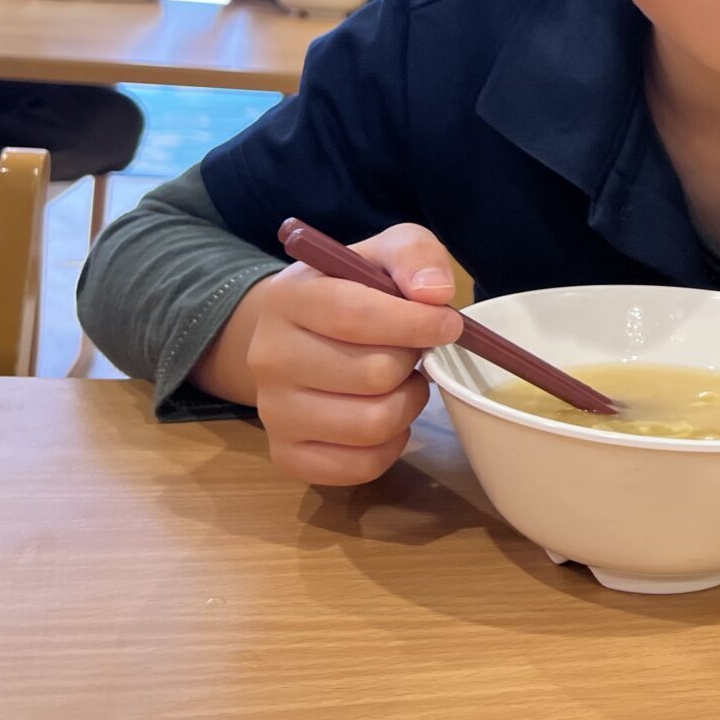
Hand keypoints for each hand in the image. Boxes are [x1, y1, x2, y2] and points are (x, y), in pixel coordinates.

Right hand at [245, 224, 463, 484]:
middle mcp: (269, 357)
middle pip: (371, 374)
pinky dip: (393, 444)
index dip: (413, 323)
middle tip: (413, 350)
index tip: (450, 325)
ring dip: (408, 402)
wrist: (294, 333)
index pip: (353, 316)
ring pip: (371, 425)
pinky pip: (362, 467)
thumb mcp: (382, 252)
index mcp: (288, 298)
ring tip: (403, 380)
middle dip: (412, 360)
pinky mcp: (287, 455)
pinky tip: (388, 412)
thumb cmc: (350, 288)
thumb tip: (435, 294)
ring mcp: (273, 412)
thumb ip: (415, 255)